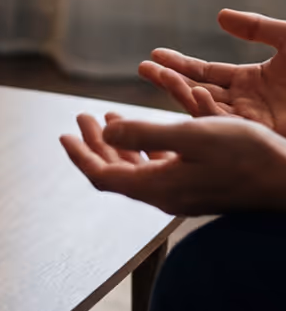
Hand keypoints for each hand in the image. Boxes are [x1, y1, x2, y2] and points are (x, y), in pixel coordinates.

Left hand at [60, 112, 285, 216]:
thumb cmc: (248, 155)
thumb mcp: (193, 136)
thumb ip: (145, 133)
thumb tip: (106, 130)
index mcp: (159, 186)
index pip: (103, 176)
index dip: (80, 155)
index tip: (63, 134)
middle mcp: (166, 194)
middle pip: (116, 171)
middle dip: (94, 143)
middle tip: (83, 116)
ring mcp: (182, 191)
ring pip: (136, 168)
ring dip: (118, 142)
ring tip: (106, 117)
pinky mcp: (198, 185)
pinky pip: (159, 166)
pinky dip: (144, 146)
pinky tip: (145, 130)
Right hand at [138, 9, 285, 135]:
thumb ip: (257, 27)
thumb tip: (220, 15)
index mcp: (251, 82)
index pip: (205, 74)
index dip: (180, 64)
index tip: (156, 54)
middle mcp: (246, 103)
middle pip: (197, 91)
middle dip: (169, 79)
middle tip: (143, 67)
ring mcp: (251, 120)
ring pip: (206, 109)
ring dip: (181, 93)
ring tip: (162, 75)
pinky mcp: (260, 134)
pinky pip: (226, 125)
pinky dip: (209, 111)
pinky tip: (197, 92)